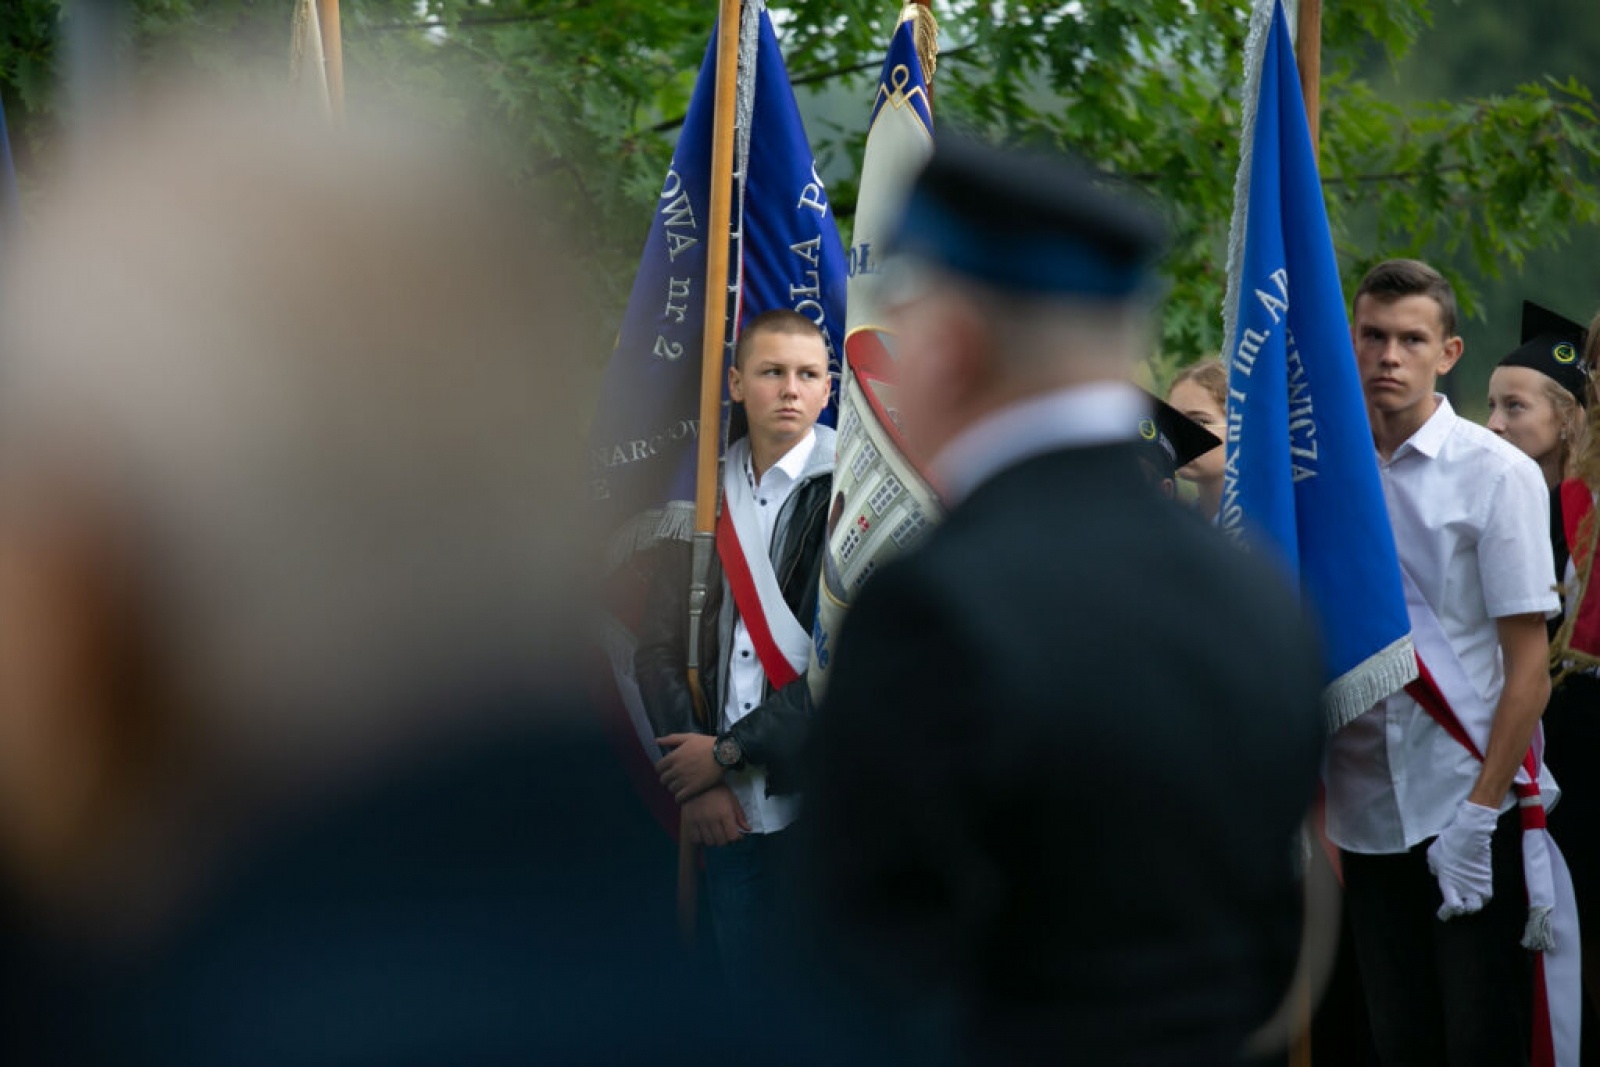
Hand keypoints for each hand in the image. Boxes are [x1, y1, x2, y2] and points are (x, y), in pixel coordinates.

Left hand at [655, 733, 722, 802]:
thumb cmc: (706, 744)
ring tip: (680, 786)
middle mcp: (676, 769)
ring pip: (671, 789)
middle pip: (663, 779)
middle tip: (674, 778)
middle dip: (667, 779)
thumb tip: (656, 741)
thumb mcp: (688, 737)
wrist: (723, 754)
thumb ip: (671, 739)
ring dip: (674, 788)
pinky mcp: (693, 789)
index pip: (658, 768)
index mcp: (674, 757)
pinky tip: (683, 795)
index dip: (661, 769)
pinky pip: (679, 797)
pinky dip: (679, 797)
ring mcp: (684, 780)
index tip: (667, 769)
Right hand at [681, 785, 749, 845]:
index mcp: (725, 814)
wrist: (697, 781)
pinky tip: (703, 834)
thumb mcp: (732, 799)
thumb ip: (740, 815)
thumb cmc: (718, 790)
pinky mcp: (689, 822)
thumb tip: (748, 829)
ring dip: (714, 840)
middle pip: (721, 842)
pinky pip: (695, 839)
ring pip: (709, 842)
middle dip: (726, 839)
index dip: (737, 838)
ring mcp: (700, 822)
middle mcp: (712, 820)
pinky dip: (701, 839)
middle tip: (725, 833)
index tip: (737, 834)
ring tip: (715, 834)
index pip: (732, 836)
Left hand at [1426, 800, 1498, 920]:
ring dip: (1474, 903)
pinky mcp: (1489, 878)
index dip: (1446, 913)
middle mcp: (1467, 889)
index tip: (1442, 914)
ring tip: (1468, 899)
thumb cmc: (1448, 845)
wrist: (1471, 834)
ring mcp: (1479, 884)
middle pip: (1469, 910)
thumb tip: (1438, 874)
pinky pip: (1487, 893)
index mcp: (1450, 885)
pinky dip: (1482, 895)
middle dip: (1463, 910)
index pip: (1452, 907)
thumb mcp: (1432, 857)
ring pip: (1481, 903)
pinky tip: (1476, 891)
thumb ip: (1435, 869)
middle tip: (1457, 905)